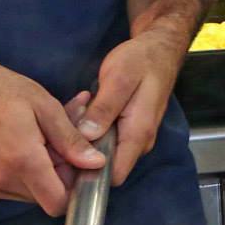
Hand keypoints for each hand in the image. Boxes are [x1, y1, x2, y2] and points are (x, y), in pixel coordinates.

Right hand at [0, 57, 104, 214]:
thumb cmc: (3, 91)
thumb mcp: (46, 107)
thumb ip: (71, 140)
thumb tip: (97, 163)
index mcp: (21, 160)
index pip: (58, 202)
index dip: (76, 185)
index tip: (81, 161)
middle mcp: (2, 180)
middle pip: (48, 195)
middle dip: (63, 171)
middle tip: (67, 138)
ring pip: (34, 191)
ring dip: (48, 169)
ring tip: (48, 136)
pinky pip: (18, 186)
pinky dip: (31, 169)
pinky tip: (32, 142)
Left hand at [75, 29, 187, 184]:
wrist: (159, 49)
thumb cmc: (141, 61)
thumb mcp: (119, 79)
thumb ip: (104, 109)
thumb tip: (85, 137)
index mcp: (138, 134)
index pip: (113, 175)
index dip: (87, 173)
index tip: (65, 154)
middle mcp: (139, 143)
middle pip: (104, 165)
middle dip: (80, 151)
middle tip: (66, 123)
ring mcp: (134, 137)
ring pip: (102, 152)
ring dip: (84, 138)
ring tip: (76, 111)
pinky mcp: (128, 130)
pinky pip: (105, 140)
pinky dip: (90, 129)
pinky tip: (84, 110)